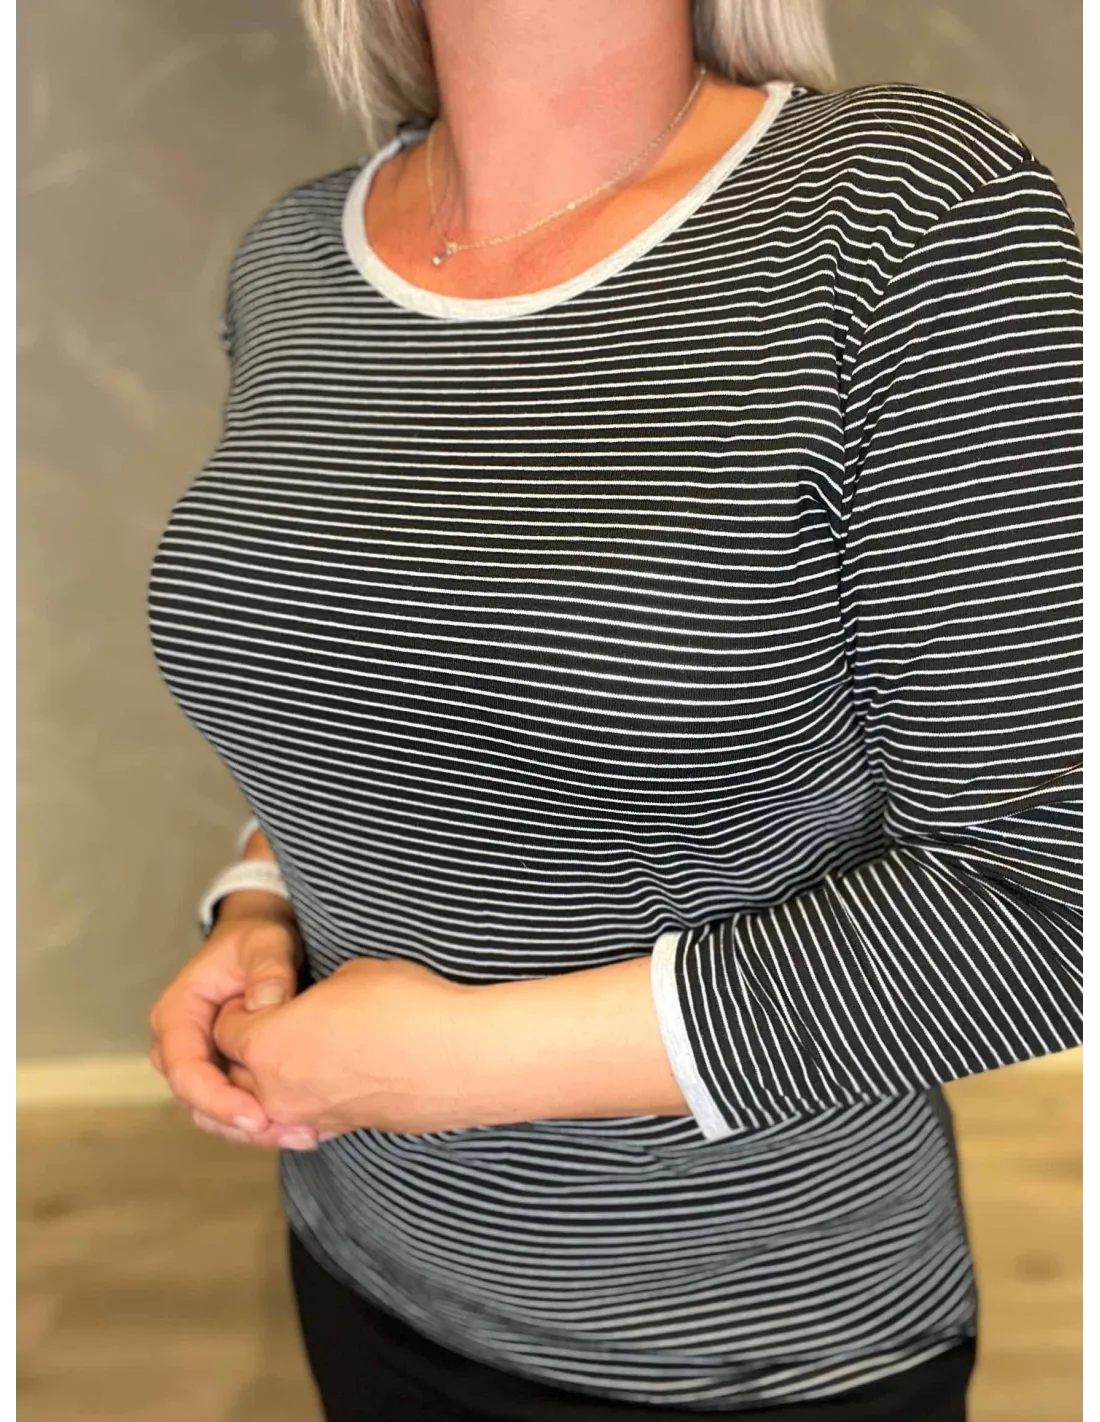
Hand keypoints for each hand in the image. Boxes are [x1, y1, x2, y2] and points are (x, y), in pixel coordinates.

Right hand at [148, 904, 331, 1150]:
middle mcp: (182, 1045)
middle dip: (242, 1124)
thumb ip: (267, 969)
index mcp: (178, 1013)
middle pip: (199, 1102)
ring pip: (218, 1113)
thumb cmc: (257, 938)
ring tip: (305, 1133)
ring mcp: (203, 1062)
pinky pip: (239, 1105)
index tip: (257, 1116)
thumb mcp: (265, 942)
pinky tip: (307, 1125)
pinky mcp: (226, 1072)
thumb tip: (264, 1006)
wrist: (262, 941)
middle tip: (292, 1133)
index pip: (185, 1069)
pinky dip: (268, 1119)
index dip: (217, 1099)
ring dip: (257, 1130)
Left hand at [212, 957, 475, 1135]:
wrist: (464, 1056)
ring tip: (303, 1047)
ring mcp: (314, 1118)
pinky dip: (308, 1097)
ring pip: (269, 1103)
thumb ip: (316, 994)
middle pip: (237, 1073)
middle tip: (274, 1017)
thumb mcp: (349, 974)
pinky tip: (333, 1072)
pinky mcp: (347, 1130)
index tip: (263, 990)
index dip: (242, 1004)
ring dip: (275, 1078)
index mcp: (268, 1046)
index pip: (225, 1027)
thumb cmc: (406, 1006)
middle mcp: (280, 1092)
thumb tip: (320, 1005)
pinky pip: (306, 1116)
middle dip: (247, 1047)